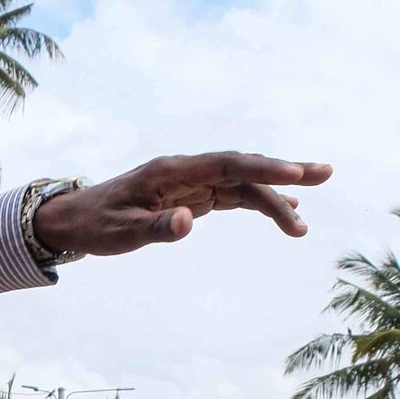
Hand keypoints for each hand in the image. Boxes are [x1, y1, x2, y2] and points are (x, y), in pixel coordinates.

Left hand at [32, 153, 332, 257]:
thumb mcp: (121, 234)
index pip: (228, 165)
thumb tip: (189, 223)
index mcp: (172, 171)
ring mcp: (192, 182)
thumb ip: (156, 229)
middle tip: (325, 173)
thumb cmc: (96, 225)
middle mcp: (187, 171)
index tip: (297, 173)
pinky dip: (259, 203)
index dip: (264, 168)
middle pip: (244, 167)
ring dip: (277, 196)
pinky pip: (233, 196)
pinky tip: (286, 214)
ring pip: (243, 183)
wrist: (74, 219)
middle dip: (284, 171)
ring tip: (306, 223)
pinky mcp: (193, 196)